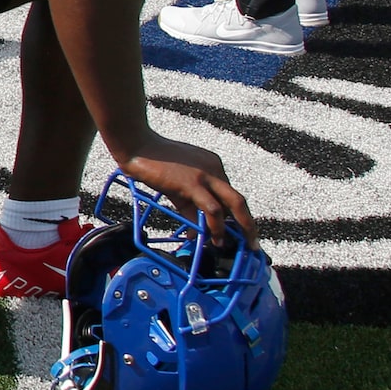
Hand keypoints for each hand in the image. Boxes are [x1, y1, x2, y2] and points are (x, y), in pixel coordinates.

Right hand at [117, 136, 255, 242]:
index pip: (228, 195)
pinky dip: (217, 226)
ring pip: (234, 204)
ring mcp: (206, 175)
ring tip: (242, 245)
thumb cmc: (152, 161)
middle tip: (253, 242)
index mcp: (212, 165)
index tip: (232, 232)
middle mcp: (215, 169)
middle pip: (239, 200)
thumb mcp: (176, 184)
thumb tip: (195, 228)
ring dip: (241, 227)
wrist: (137, 145)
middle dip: (248, 224)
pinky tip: (216, 238)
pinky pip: (212, 209)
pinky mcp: (193, 184)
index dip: (231, 216)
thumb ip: (188, 205)